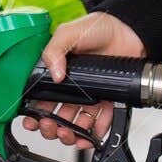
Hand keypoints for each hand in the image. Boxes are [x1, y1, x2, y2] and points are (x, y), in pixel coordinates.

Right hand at [20, 11, 146, 146]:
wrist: (129, 30)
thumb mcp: (69, 32)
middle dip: (51, 127)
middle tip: (51, 127)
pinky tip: (91, 134)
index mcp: (57, 72)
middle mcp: (71, 87)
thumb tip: (54, 75)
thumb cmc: (99, 27)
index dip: (34, 113)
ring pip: (75, 123)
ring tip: (69, 132)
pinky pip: (100, 122)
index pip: (40, 99)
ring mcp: (89, 95)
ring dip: (70, 133)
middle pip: (55, 116)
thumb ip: (55, 50)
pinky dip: (96, 132)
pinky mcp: (107, 100)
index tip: (31, 121)